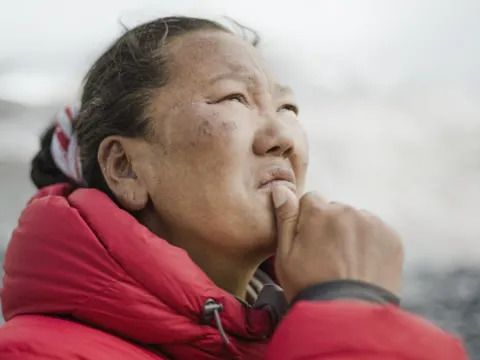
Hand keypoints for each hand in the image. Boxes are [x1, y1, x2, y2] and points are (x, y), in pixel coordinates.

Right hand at [272, 186, 403, 302]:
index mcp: (318, 211)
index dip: (307, 221)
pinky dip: (370, 244)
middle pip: (335, 210)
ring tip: (346, 265)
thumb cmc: (309, 286)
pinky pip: (376, 233)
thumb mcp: (285, 254)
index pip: (311, 201)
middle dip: (331, 226)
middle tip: (328, 258)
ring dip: (351, 234)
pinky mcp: (391, 237)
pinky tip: (362, 266)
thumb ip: (285, 218)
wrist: (348, 317)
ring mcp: (372, 223)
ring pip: (356, 221)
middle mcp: (347, 210)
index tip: (309, 243)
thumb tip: (281, 189)